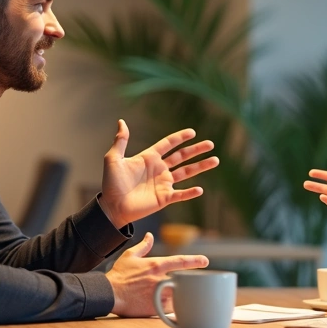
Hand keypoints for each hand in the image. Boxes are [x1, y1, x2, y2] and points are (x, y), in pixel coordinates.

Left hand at [99, 120, 218, 228]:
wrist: (112, 206)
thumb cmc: (111, 183)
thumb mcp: (113, 159)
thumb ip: (120, 141)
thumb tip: (121, 121)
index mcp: (149, 158)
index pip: (168, 144)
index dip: (180, 138)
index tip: (192, 132)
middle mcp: (159, 169)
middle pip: (182, 157)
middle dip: (196, 150)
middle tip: (210, 144)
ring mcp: (163, 184)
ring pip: (187, 172)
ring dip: (201, 167)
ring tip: (215, 160)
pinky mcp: (164, 198)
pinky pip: (181, 194)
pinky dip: (190, 192)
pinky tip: (200, 189)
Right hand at [106, 233, 209, 316]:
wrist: (109, 294)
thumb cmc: (119, 275)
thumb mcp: (130, 256)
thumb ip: (143, 246)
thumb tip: (149, 236)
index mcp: (156, 265)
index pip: (181, 261)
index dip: (195, 260)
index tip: (206, 261)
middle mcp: (160, 279)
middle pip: (183, 282)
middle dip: (189, 284)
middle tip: (194, 286)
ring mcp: (158, 294)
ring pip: (179, 296)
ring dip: (182, 296)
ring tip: (184, 298)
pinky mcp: (155, 308)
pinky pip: (172, 309)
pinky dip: (175, 309)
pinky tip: (175, 309)